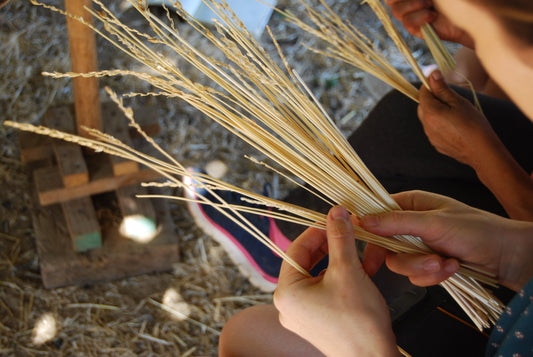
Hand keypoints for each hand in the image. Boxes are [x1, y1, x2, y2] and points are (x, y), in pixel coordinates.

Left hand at [274, 206, 399, 356]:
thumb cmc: (359, 322)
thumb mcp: (348, 270)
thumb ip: (340, 238)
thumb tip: (336, 213)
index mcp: (286, 292)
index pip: (296, 249)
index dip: (316, 231)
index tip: (334, 220)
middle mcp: (288, 306)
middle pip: (305, 262)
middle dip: (327, 246)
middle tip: (345, 231)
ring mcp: (301, 316)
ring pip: (316, 276)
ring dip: (334, 260)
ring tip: (353, 250)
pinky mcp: (316, 322)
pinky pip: (322, 291)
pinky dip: (337, 278)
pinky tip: (355, 271)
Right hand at [361, 190, 532, 291]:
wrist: (505, 256)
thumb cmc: (476, 229)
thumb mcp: (434, 222)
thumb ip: (397, 222)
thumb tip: (364, 220)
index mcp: (409, 204)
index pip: (376, 214)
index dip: (366, 229)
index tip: (360, 246)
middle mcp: (410, 225)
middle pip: (385, 245)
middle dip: (407, 258)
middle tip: (427, 261)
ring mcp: (418, 246)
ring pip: (400, 264)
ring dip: (423, 268)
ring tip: (446, 263)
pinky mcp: (427, 265)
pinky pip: (415, 277)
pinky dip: (433, 276)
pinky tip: (451, 267)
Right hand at [386, 0, 473, 47]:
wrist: (472, 16)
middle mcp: (412, 1)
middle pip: (390, 0)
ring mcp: (414, 14)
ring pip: (396, 11)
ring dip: (413, 6)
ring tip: (431, 6)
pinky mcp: (417, 29)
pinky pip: (407, 23)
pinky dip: (420, 18)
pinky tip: (433, 17)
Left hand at [417, 70, 501, 167]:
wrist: (481, 151)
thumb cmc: (473, 124)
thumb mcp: (459, 102)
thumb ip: (442, 89)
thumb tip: (431, 74)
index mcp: (430, 113)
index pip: (422, 93)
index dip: (430, 85)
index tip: (441, 82)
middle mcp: (426, 125)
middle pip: (423, 106)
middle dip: (432, 99)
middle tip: (450, 98)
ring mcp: (430, 136)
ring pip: (428, 118)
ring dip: (436, 112)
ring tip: (455, 113)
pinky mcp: (436, 144)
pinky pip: (433, 130)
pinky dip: (440, 124)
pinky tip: (455, 126)